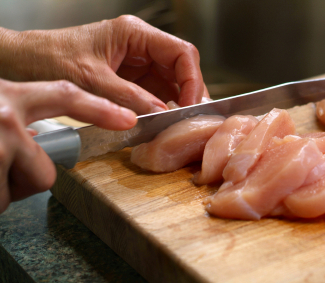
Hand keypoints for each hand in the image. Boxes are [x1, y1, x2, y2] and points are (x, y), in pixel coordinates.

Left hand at [0, 15, 208, 114]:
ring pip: (170, 84)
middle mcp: (140, 47)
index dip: (192, 80)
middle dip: (188, 95)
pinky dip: (160, 110)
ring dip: (175, 105)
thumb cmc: (49, 58)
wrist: (23, 62)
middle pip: (180, 69)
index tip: (190, 106)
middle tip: (190, 120)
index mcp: (134, 34)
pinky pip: (154, 95)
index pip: (181, 53)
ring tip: (177, 126)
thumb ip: (128, 97)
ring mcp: (136, 65)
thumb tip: (161, 114)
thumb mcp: (91, 80)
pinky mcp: (129, 81)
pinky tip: (162, 124)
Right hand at [0, 79, 136, 212]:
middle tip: (5, 168)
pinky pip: (3, 201)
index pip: (66, 97)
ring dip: (5, 187)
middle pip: (49, 171)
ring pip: (28, 186)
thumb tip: (35, 137)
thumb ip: (18, 115)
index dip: (100, 110)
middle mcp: (7, 117)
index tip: (129, 120)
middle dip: (31, 177)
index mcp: (12, 96)